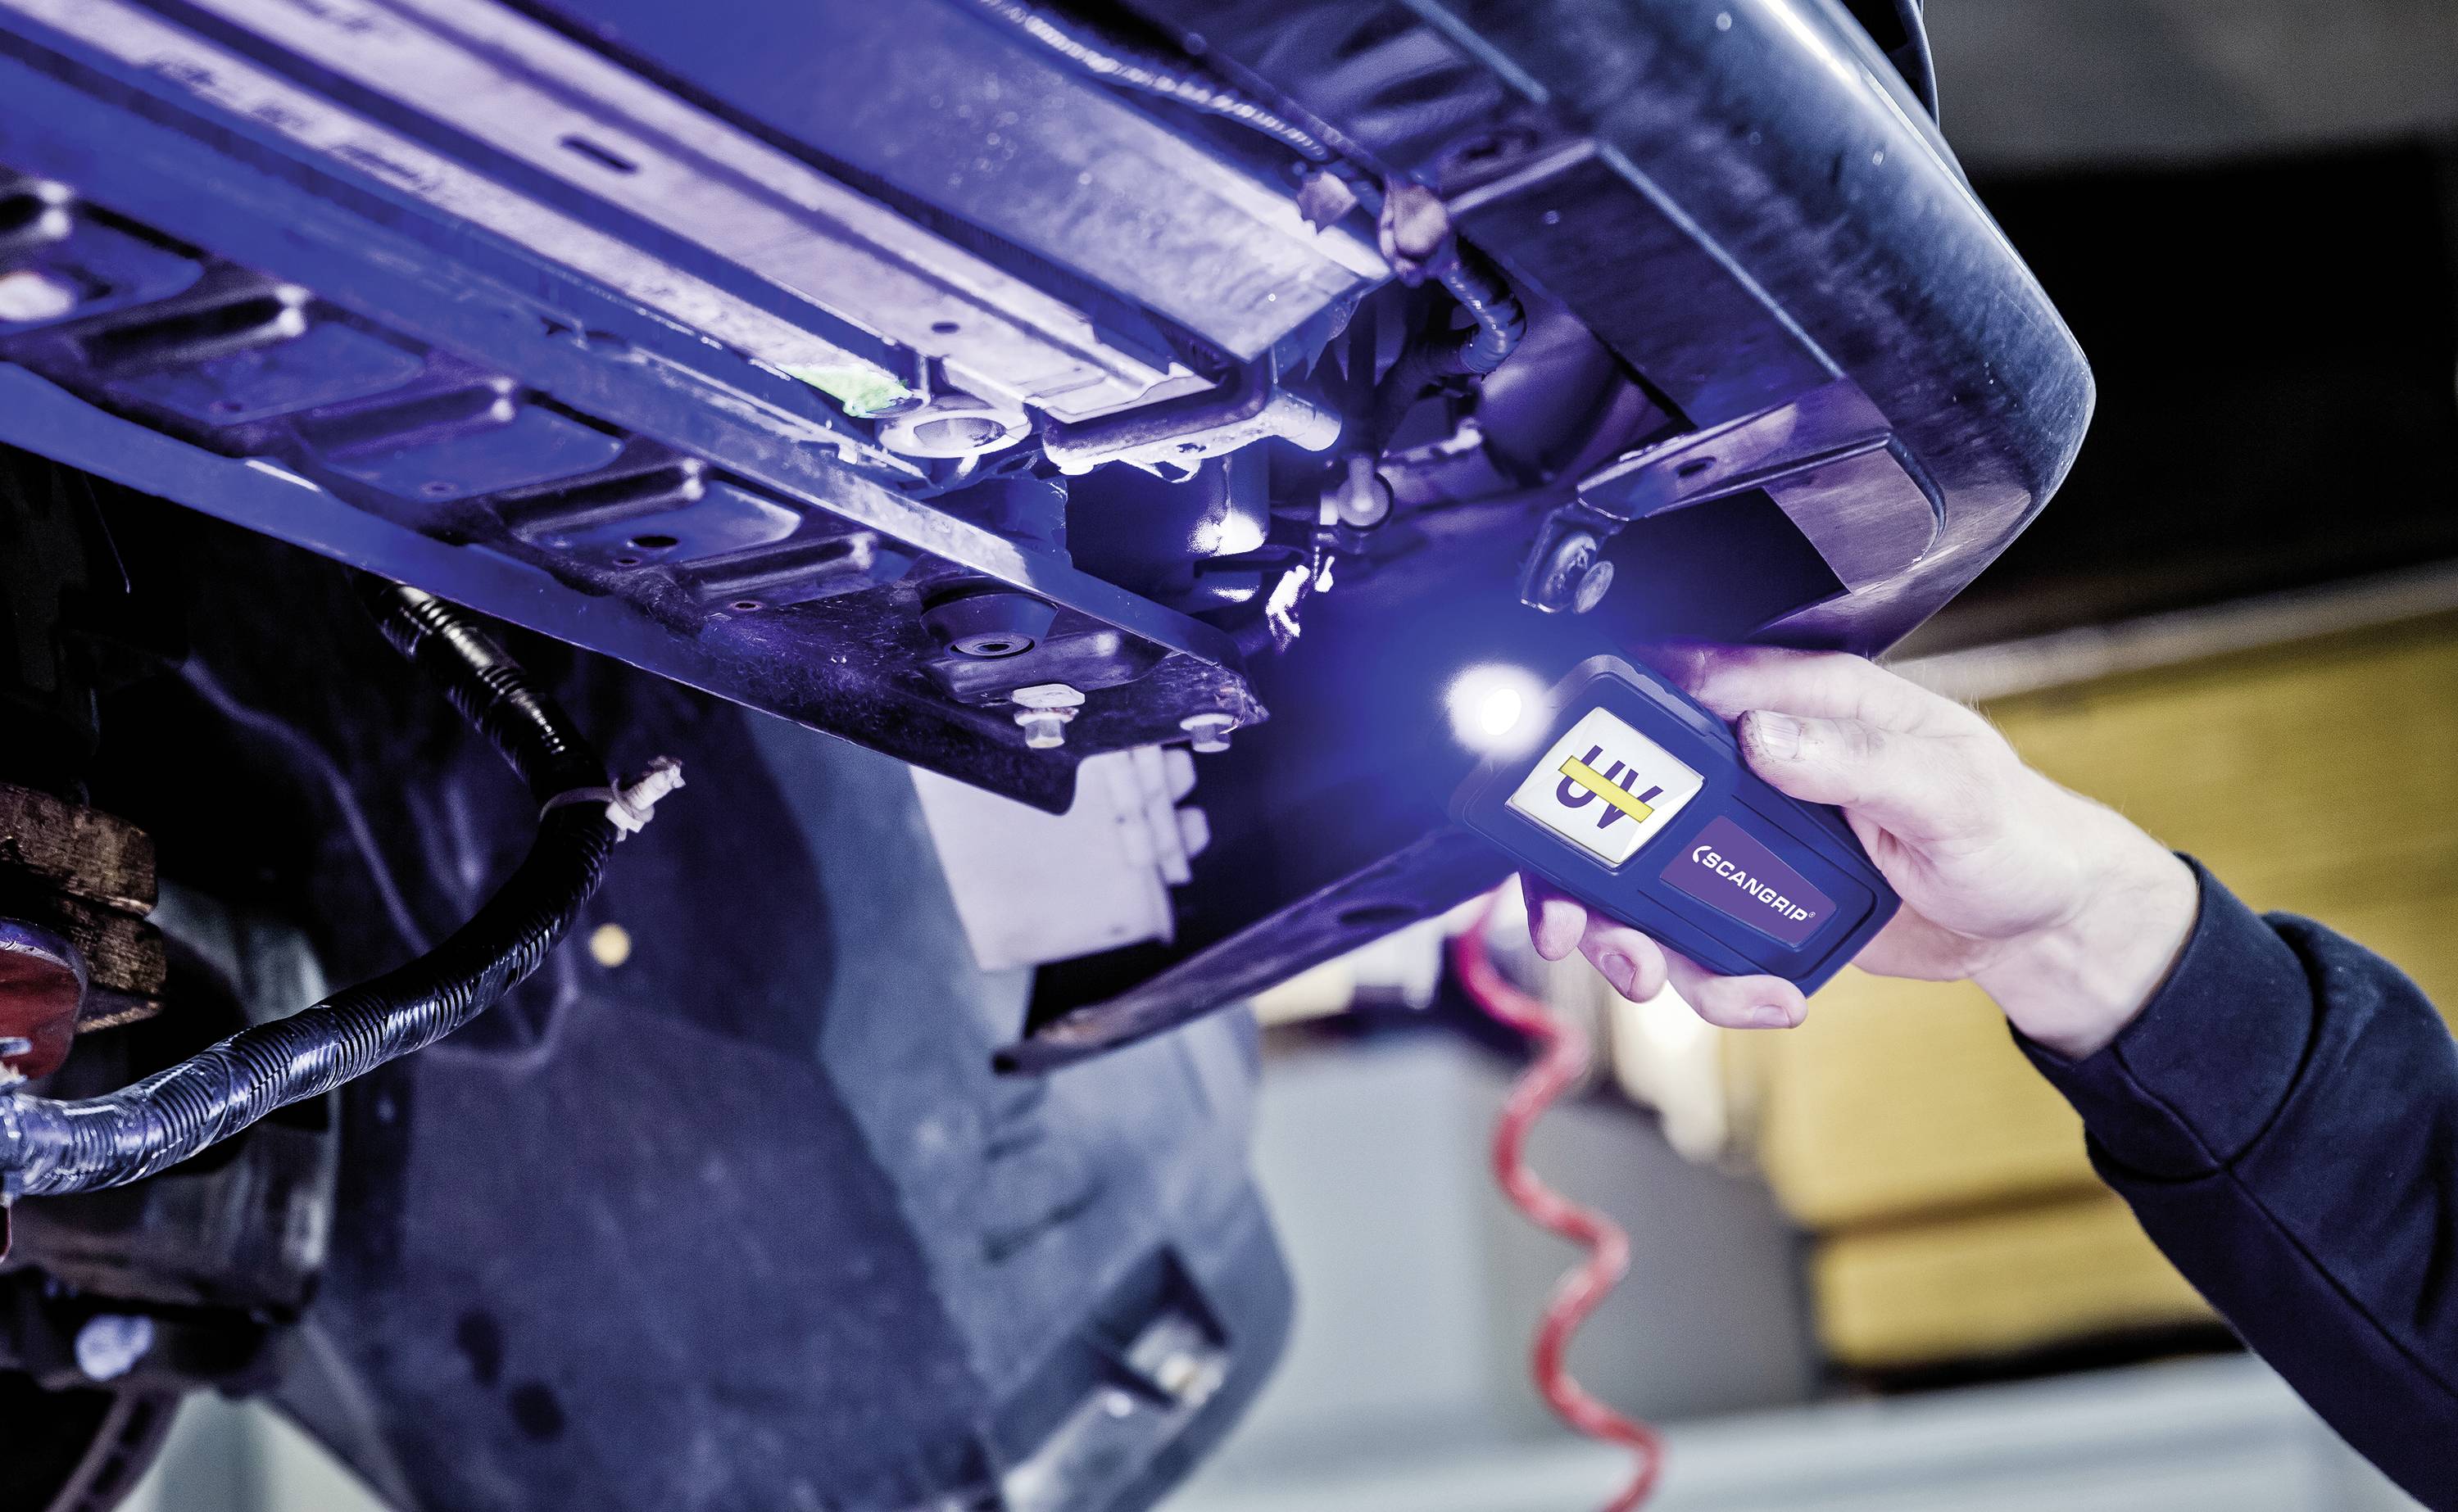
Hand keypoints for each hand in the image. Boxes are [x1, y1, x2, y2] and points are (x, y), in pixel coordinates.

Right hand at [1521, 645, 2198, 1058]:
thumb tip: (1759, 731)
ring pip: (1641, 880)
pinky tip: (1772, 998)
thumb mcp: (1951, 792)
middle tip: (1576, 929)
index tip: (1564, 785)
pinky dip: (1709, 982)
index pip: (1679, 685)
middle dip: (1582, 872)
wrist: (2041, 926)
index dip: (1605, 731)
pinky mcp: (1754, 899)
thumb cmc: (2017, 834)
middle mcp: (1761, 759)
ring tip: (1666, 980)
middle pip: (1626, 795)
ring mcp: (1748, 834)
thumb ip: (1856, 758)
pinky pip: (1693, 940)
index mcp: (1807, 700)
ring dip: (1636, 941)